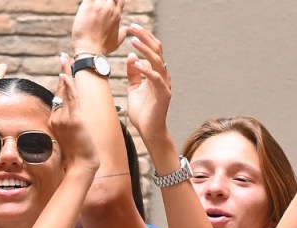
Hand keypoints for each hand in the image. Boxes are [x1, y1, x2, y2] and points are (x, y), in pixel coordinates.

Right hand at [51, 55, 98, 173]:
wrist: (81, 166)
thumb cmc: (77, 155)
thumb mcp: (69, 137)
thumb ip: (67, 125)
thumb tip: (71, 118)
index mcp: (54, 121)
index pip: (58, 97)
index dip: (61, 83)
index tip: (63, 70)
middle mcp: (56, 117)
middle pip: (60, 91)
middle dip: (63, 72)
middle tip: (63, 56)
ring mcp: (63, 118)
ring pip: (65, 92)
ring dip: (65, 72)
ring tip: (65, 57)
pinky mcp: (74, 120)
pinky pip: (71, 99)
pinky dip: (68, 86)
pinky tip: (66, 74)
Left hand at [72, 0, 126, 55]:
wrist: (90, 50)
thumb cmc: (102, 48)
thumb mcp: (118, 41)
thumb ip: (124, 33)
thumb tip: (129, 29)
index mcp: (117, 15)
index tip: (108, 3)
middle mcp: (110, 8)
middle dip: (102, 1)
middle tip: (96, 8)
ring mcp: (99, 6)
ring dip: (95, 0)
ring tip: (91, 6)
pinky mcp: (87, 6)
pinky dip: (87, 0)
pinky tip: (86, 4)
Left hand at [124, 24, 170, 142]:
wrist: (149, 131)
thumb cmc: (142, 112)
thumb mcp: (134, 88)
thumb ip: (133, 73)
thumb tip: (132, 57)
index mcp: (156, 74)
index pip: (153, 51)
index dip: (145, 38)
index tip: (133, 28)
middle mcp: (163, 77)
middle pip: (157, 51)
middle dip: (145, 38)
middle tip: (133, 28)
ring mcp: (164, 85)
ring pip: (158, 62)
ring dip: (145, 50)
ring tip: (134, 42)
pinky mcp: (163, 95)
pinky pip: (156, 79)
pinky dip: (146, 70)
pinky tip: (137, 64)